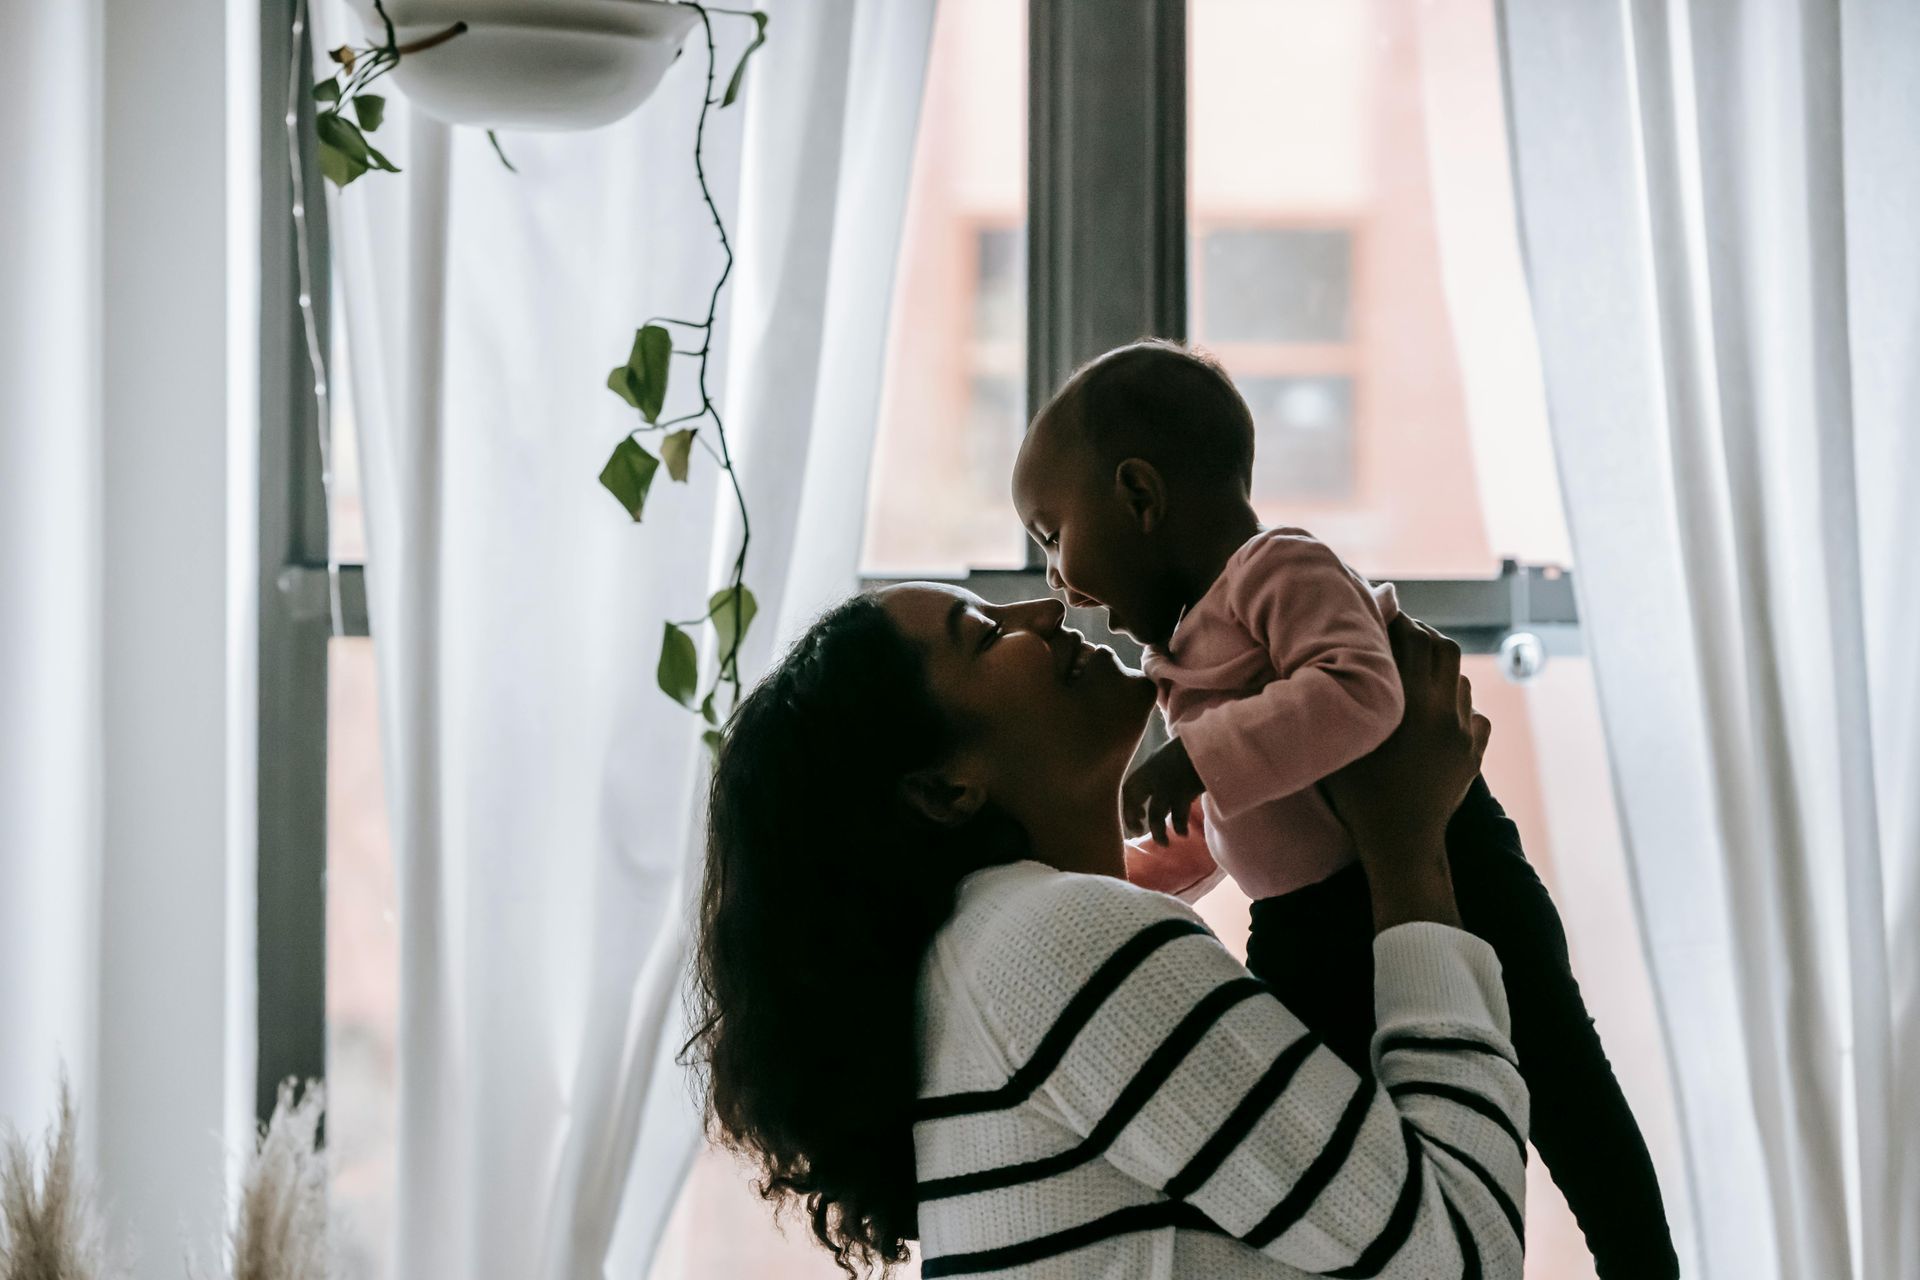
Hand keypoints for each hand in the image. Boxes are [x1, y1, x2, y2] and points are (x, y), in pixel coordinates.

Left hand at [1121, 736, 1206, 845]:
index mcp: (1149, 765)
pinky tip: (1184, 834)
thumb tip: (1160, 795)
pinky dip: (1179, 827)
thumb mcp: (1172, 757)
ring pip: (1155, 814)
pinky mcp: (1185, 790)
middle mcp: (1154, 774)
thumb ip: (1162, 772)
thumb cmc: (1197, 750)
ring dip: (1157, 833)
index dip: (1128, 805)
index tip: (1138, 817)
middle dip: (1131, 818)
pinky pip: (1177, 816)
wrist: (1214, 740)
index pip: (1127, 787)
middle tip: (1139, 831)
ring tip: (1164, 844)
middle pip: (1132, 798)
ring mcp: (1168, 782)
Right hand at [1324, 615, 1489, 929]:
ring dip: (1439, 672)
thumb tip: (1329, 664)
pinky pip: (1475, 716)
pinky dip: (1458, 708)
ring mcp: (1464, 734)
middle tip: (1397, 640)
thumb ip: (1343, 700)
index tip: (1379, 621)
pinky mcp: (1473, 755)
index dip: (1398, 624)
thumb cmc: (1361, 796)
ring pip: (1460, 681)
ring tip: (1413, 678)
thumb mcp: (1343, 742)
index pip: (1414, 640)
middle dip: (1421, 638)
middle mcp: (1445, 711)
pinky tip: (1437, 717)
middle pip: (1444, 650)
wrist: (1403, 844)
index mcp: (1413, 702)